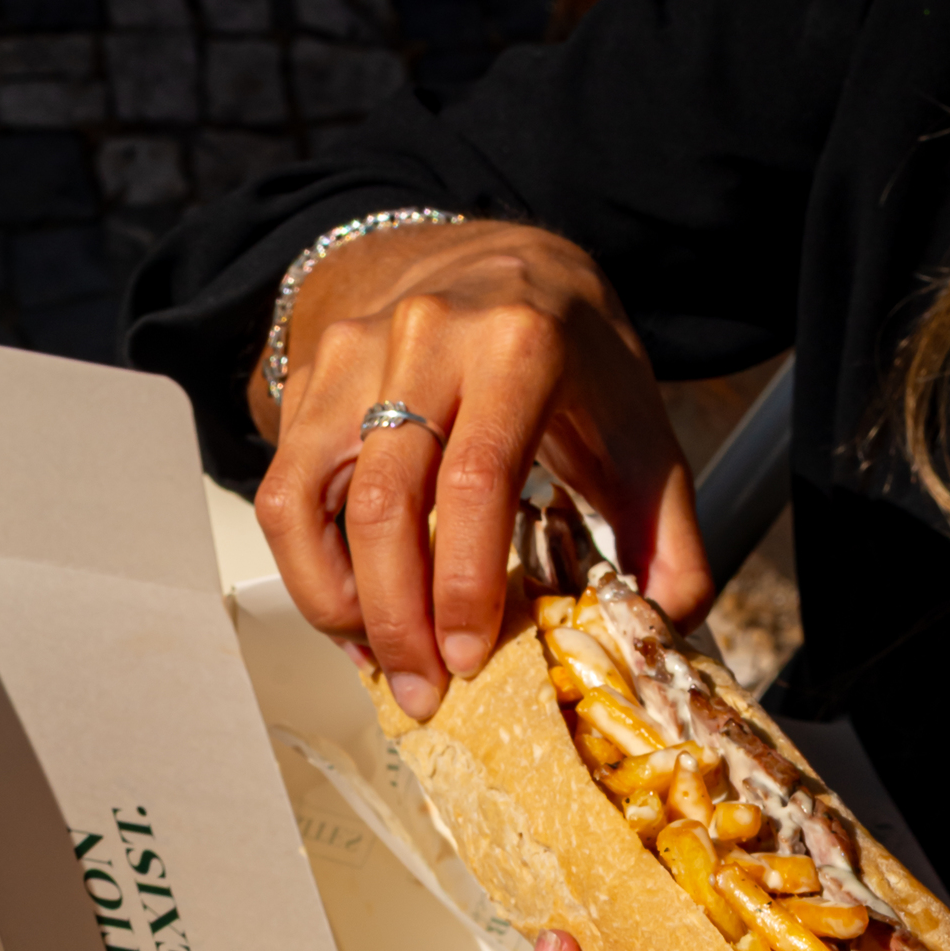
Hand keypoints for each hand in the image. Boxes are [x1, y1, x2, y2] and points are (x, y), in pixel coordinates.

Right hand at [252, 220, 708, 712]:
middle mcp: (424, 338)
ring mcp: (353, 356)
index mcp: (517, 342)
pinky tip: (352, 614)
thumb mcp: (637, 425)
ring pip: (310, 503)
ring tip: (383, 662)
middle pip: (384, 503)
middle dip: (398, 618)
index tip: (468, 656)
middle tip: (424, 690)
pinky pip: (283, 497)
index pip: (474, 476)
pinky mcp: (308, 382)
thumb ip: (666, 531)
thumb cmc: (568, 351)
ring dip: (341, 605)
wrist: (497, 260)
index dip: (463, 581)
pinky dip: (310, 572)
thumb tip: (665, 625)